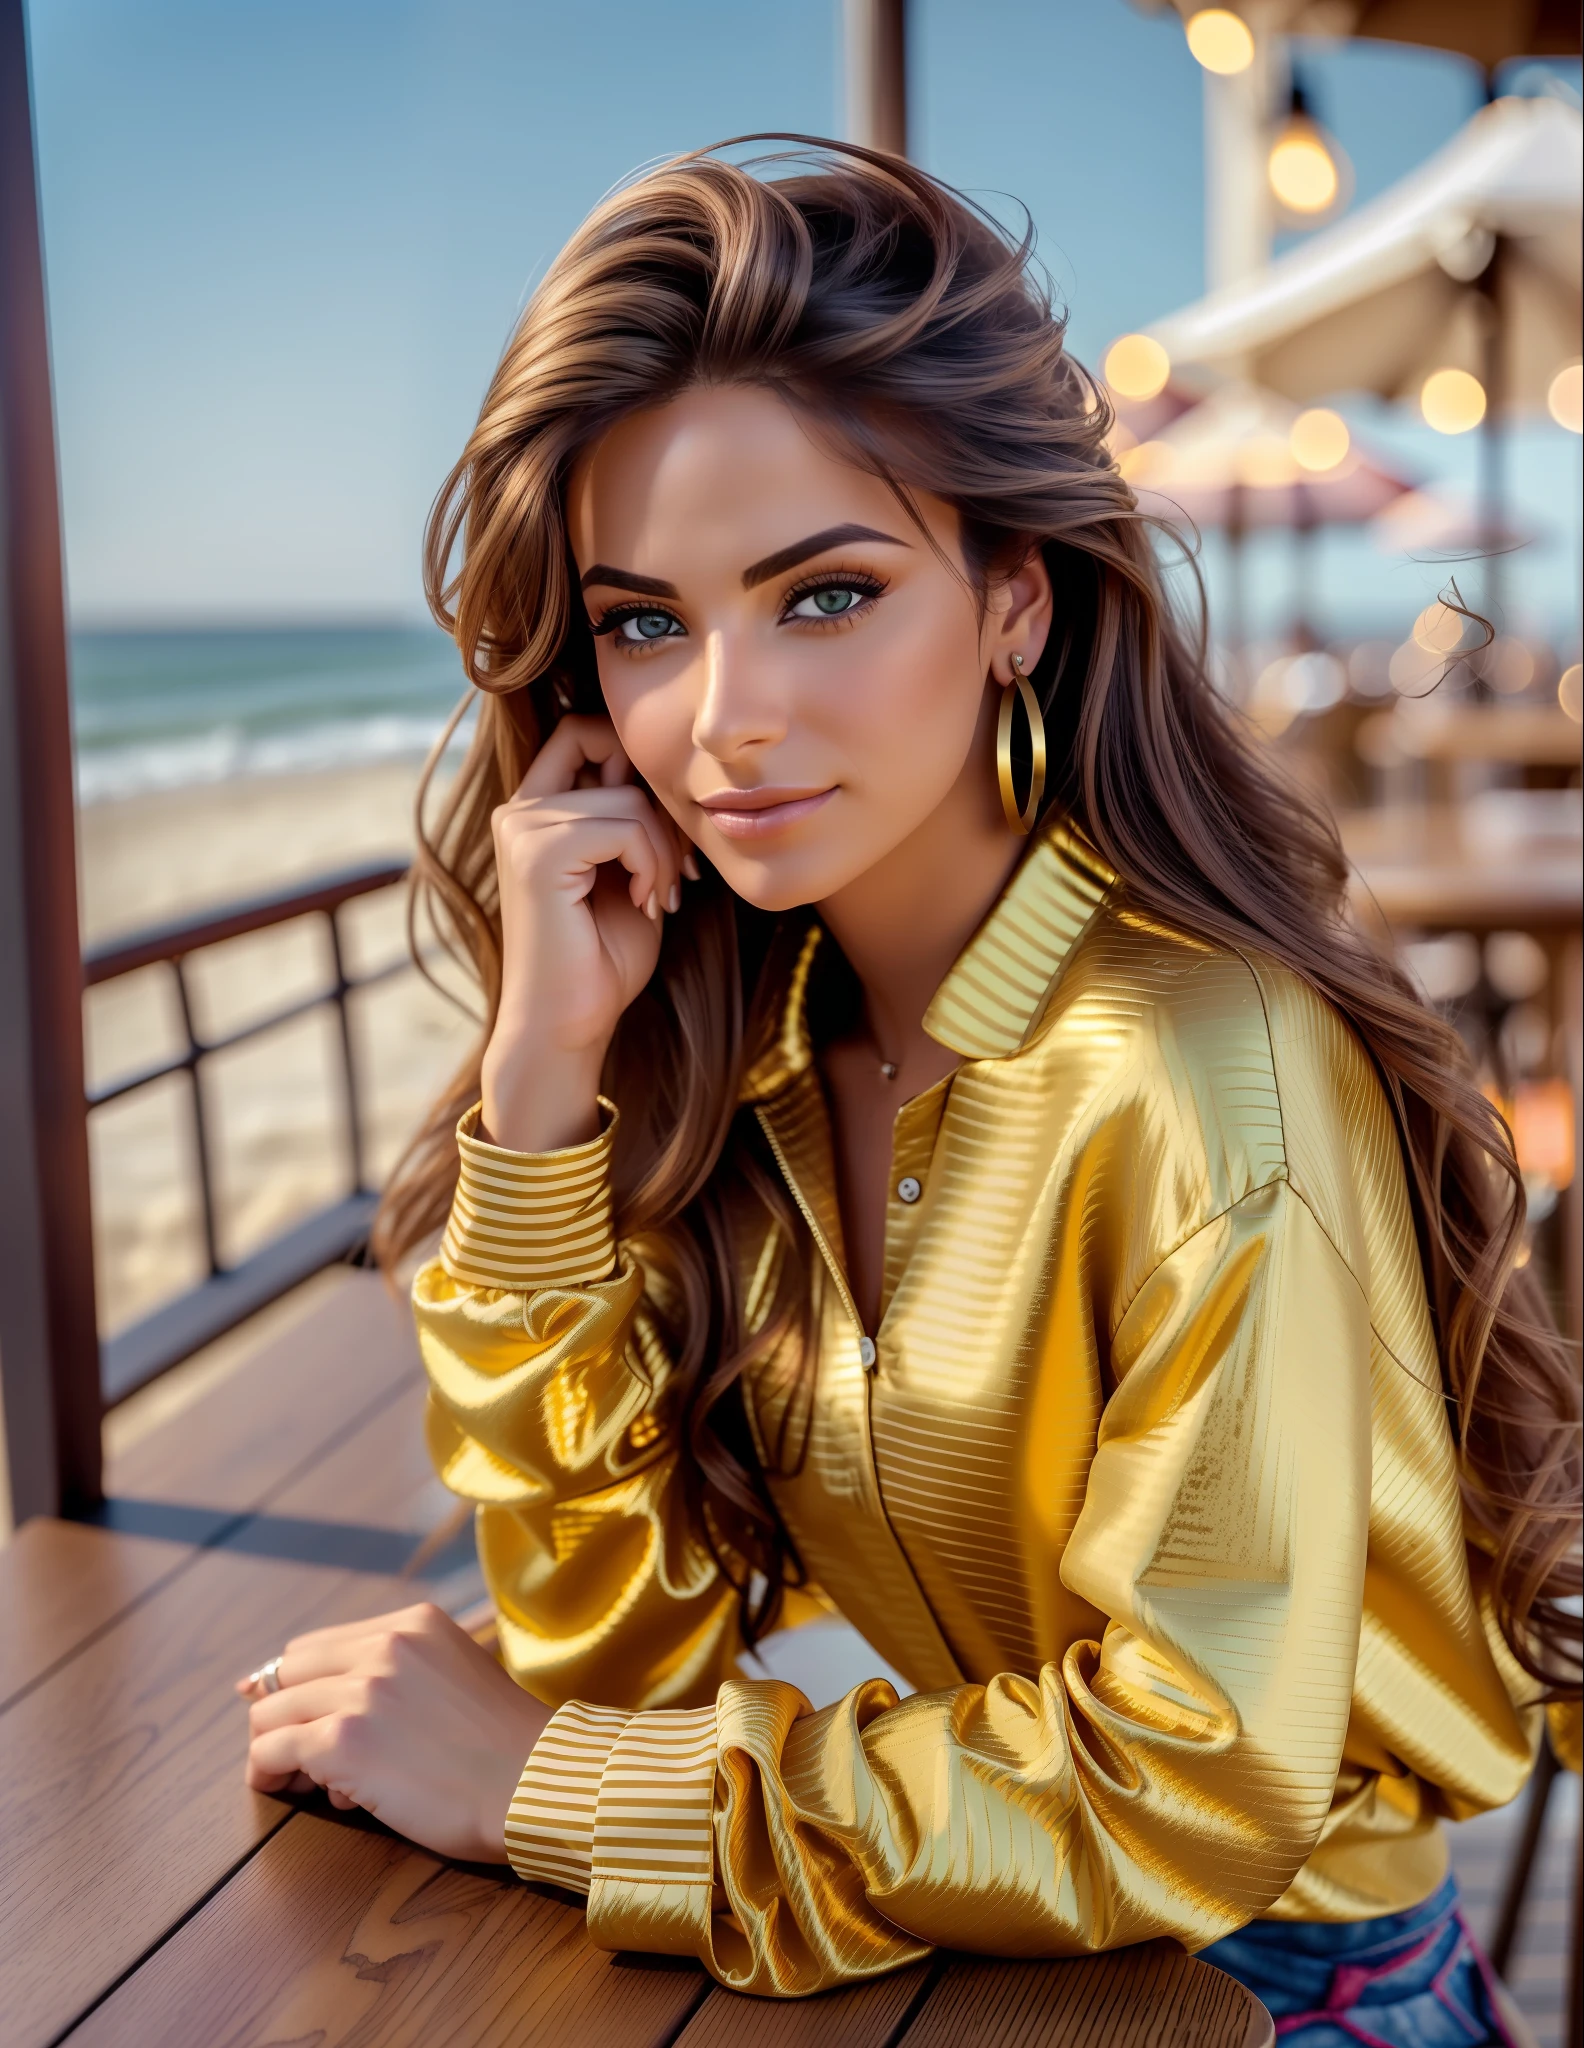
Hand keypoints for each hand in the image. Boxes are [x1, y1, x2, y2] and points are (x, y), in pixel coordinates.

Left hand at [236, 1602, 551, 1862]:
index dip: (301, 1684)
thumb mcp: (457, 1673)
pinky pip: (270, 1751)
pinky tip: (277, 1788)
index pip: (320, 1644)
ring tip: (293, 1778)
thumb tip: (332, 1696)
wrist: (533, 1782)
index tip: (298, 1715)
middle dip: (282, 1711)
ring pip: (270, 1711)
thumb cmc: (505, 1746)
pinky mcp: (342, 1742)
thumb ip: (404, 1673)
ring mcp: (361, 1691)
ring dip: (273, 1746)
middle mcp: (383, 1646)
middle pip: (288, 1671)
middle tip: (295, 1753)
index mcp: (413, 1624)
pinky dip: (264, 1772)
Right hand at [481, 715, 693, 1151]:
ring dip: (665, 850)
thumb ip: (635, 816)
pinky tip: (646, 904)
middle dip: (661, 804)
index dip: (635, 761)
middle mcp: (519, 809)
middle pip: (611, 748)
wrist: (568, 1024)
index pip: (585, 730)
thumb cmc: (602, 957)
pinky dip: (652, 865)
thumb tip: (668, 768)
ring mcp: (522, 828)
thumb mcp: (630, 870)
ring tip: (661, 896)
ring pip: (629, 797)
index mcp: (535, 808)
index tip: (665, 833)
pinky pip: (624, 827)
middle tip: (679, 867)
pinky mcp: (537, 853)